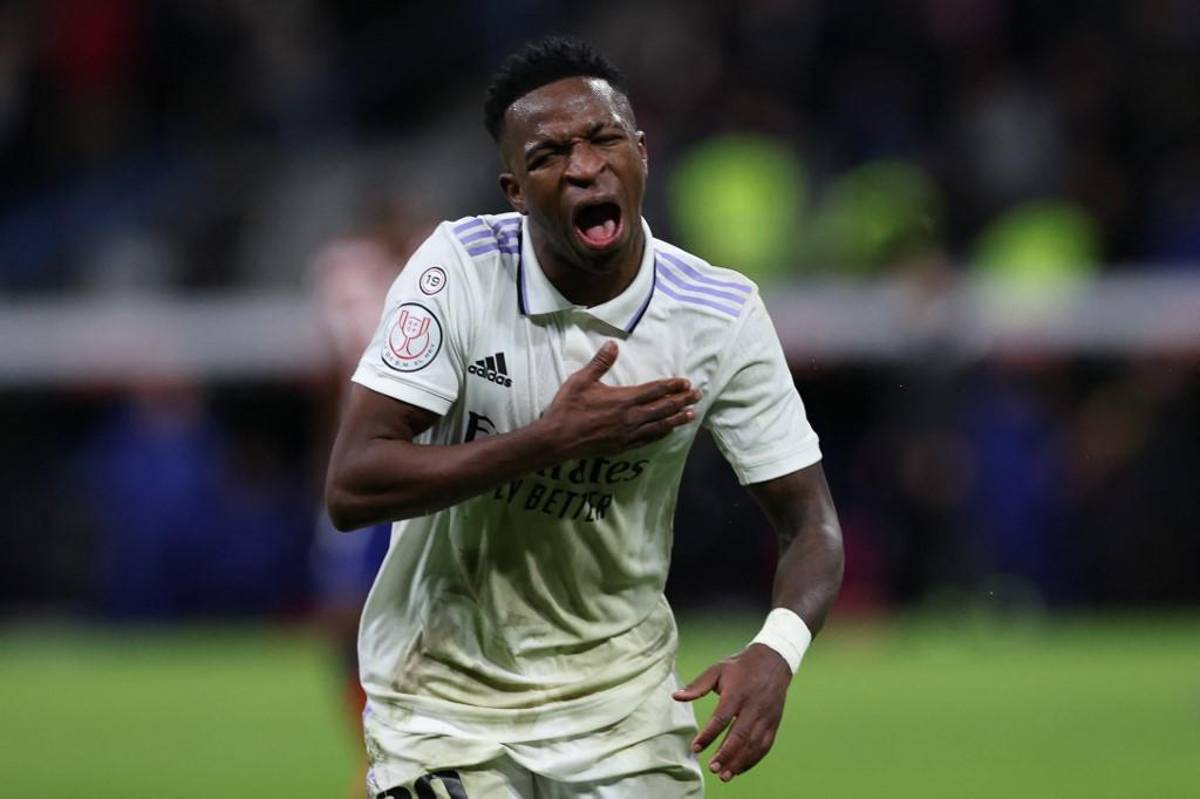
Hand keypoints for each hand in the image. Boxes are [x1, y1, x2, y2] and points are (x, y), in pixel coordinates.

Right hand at [539, 341, 700, 458]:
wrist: (557, 439)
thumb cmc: (568, 407)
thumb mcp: (581, 380)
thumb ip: (600, 363)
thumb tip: (613, 344)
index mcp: (623, 399)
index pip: (655, 390)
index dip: (672, 385)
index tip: (686, 382)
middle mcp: (631, 417)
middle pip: (663, 407)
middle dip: (682, 400)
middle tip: (698, 395)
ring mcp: (628, 434)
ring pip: (660, 425)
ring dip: (677, 419)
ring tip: (691, 414)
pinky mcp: (623, 446)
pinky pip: (648, 440)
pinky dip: (661, 434)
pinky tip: (668, 431)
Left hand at [673, 644, 791, 781]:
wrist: (773, 661)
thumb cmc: (740, 667)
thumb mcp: (717, 670)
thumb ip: (697, 685)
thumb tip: (676, 697)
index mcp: (737, 692)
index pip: (722, 718)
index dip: (708, 735)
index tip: (695, 747)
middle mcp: (753, 706)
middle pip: (740, 735)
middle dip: (726, 754)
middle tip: (712, 768)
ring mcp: (766, 716)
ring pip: (754, 744)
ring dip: (739, 762)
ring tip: (724, 775)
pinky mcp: (774, 723)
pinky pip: (764, 746)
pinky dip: (752, 760)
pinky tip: (739, 769)